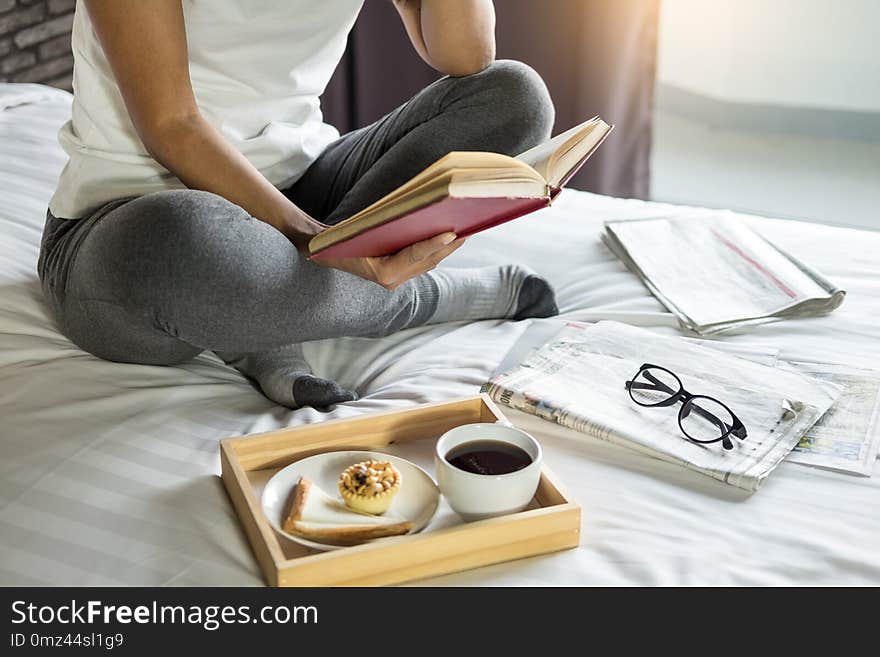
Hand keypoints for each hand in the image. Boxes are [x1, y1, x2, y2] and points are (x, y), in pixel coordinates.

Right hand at [312, 232, 464, 289]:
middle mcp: (393, 281)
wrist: (324, 252)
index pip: (416, 255)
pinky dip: (435, 250)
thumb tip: (416, 213)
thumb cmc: (340, 238)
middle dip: (450, 244)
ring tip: (465, 228)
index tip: (452, 233)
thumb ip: (384, 226)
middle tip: (470, 226)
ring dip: (447, 247)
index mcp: (384, 274)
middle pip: (429, 259)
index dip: (435, 244)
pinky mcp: (397, 276)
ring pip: (429, 262)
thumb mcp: (359, 230)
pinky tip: (448, 236)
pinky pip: (423, 262)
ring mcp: (396, 281)